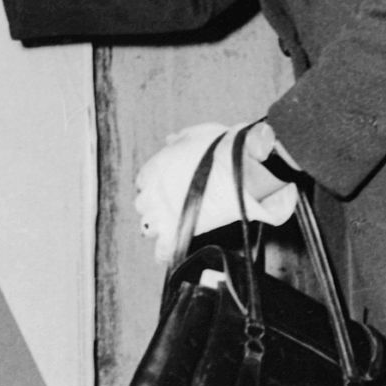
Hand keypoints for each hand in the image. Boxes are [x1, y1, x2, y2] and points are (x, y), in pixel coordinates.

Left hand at [134, 120, 298, 253]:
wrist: (242, 169)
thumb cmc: (223, 149)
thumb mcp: (198, 134)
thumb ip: (181, 139)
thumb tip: (171, 140)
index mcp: (155, 168)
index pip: (143, 181)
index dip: (156, 185)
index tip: (169, 187)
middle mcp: (153, 192)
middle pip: (143, 204)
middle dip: (156, 206)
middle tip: (175, 206)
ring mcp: (162, 215)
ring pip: (148, 227)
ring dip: (159, 226)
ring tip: (176, 225)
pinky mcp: (175, 234)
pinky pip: (162, 251)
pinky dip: (166, 252)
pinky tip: (174, 248)